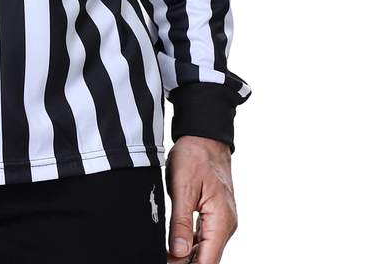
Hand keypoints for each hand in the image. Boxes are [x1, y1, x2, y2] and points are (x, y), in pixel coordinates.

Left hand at [165, 136, 237, 262]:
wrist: (204, 137)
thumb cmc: (195, 156)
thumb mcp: (182, 188)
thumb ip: (180, 222)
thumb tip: (179, 252)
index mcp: (221, 221)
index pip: (208, 261)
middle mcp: (226, 224)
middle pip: (207, 258)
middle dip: (185, 263)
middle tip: (161, 259)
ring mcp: (222, 220)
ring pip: (205, 249)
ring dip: (187, 256)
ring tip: (164, 255)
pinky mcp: (215, 215)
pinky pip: (204, 237)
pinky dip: (190, 244)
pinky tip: (174, 246)